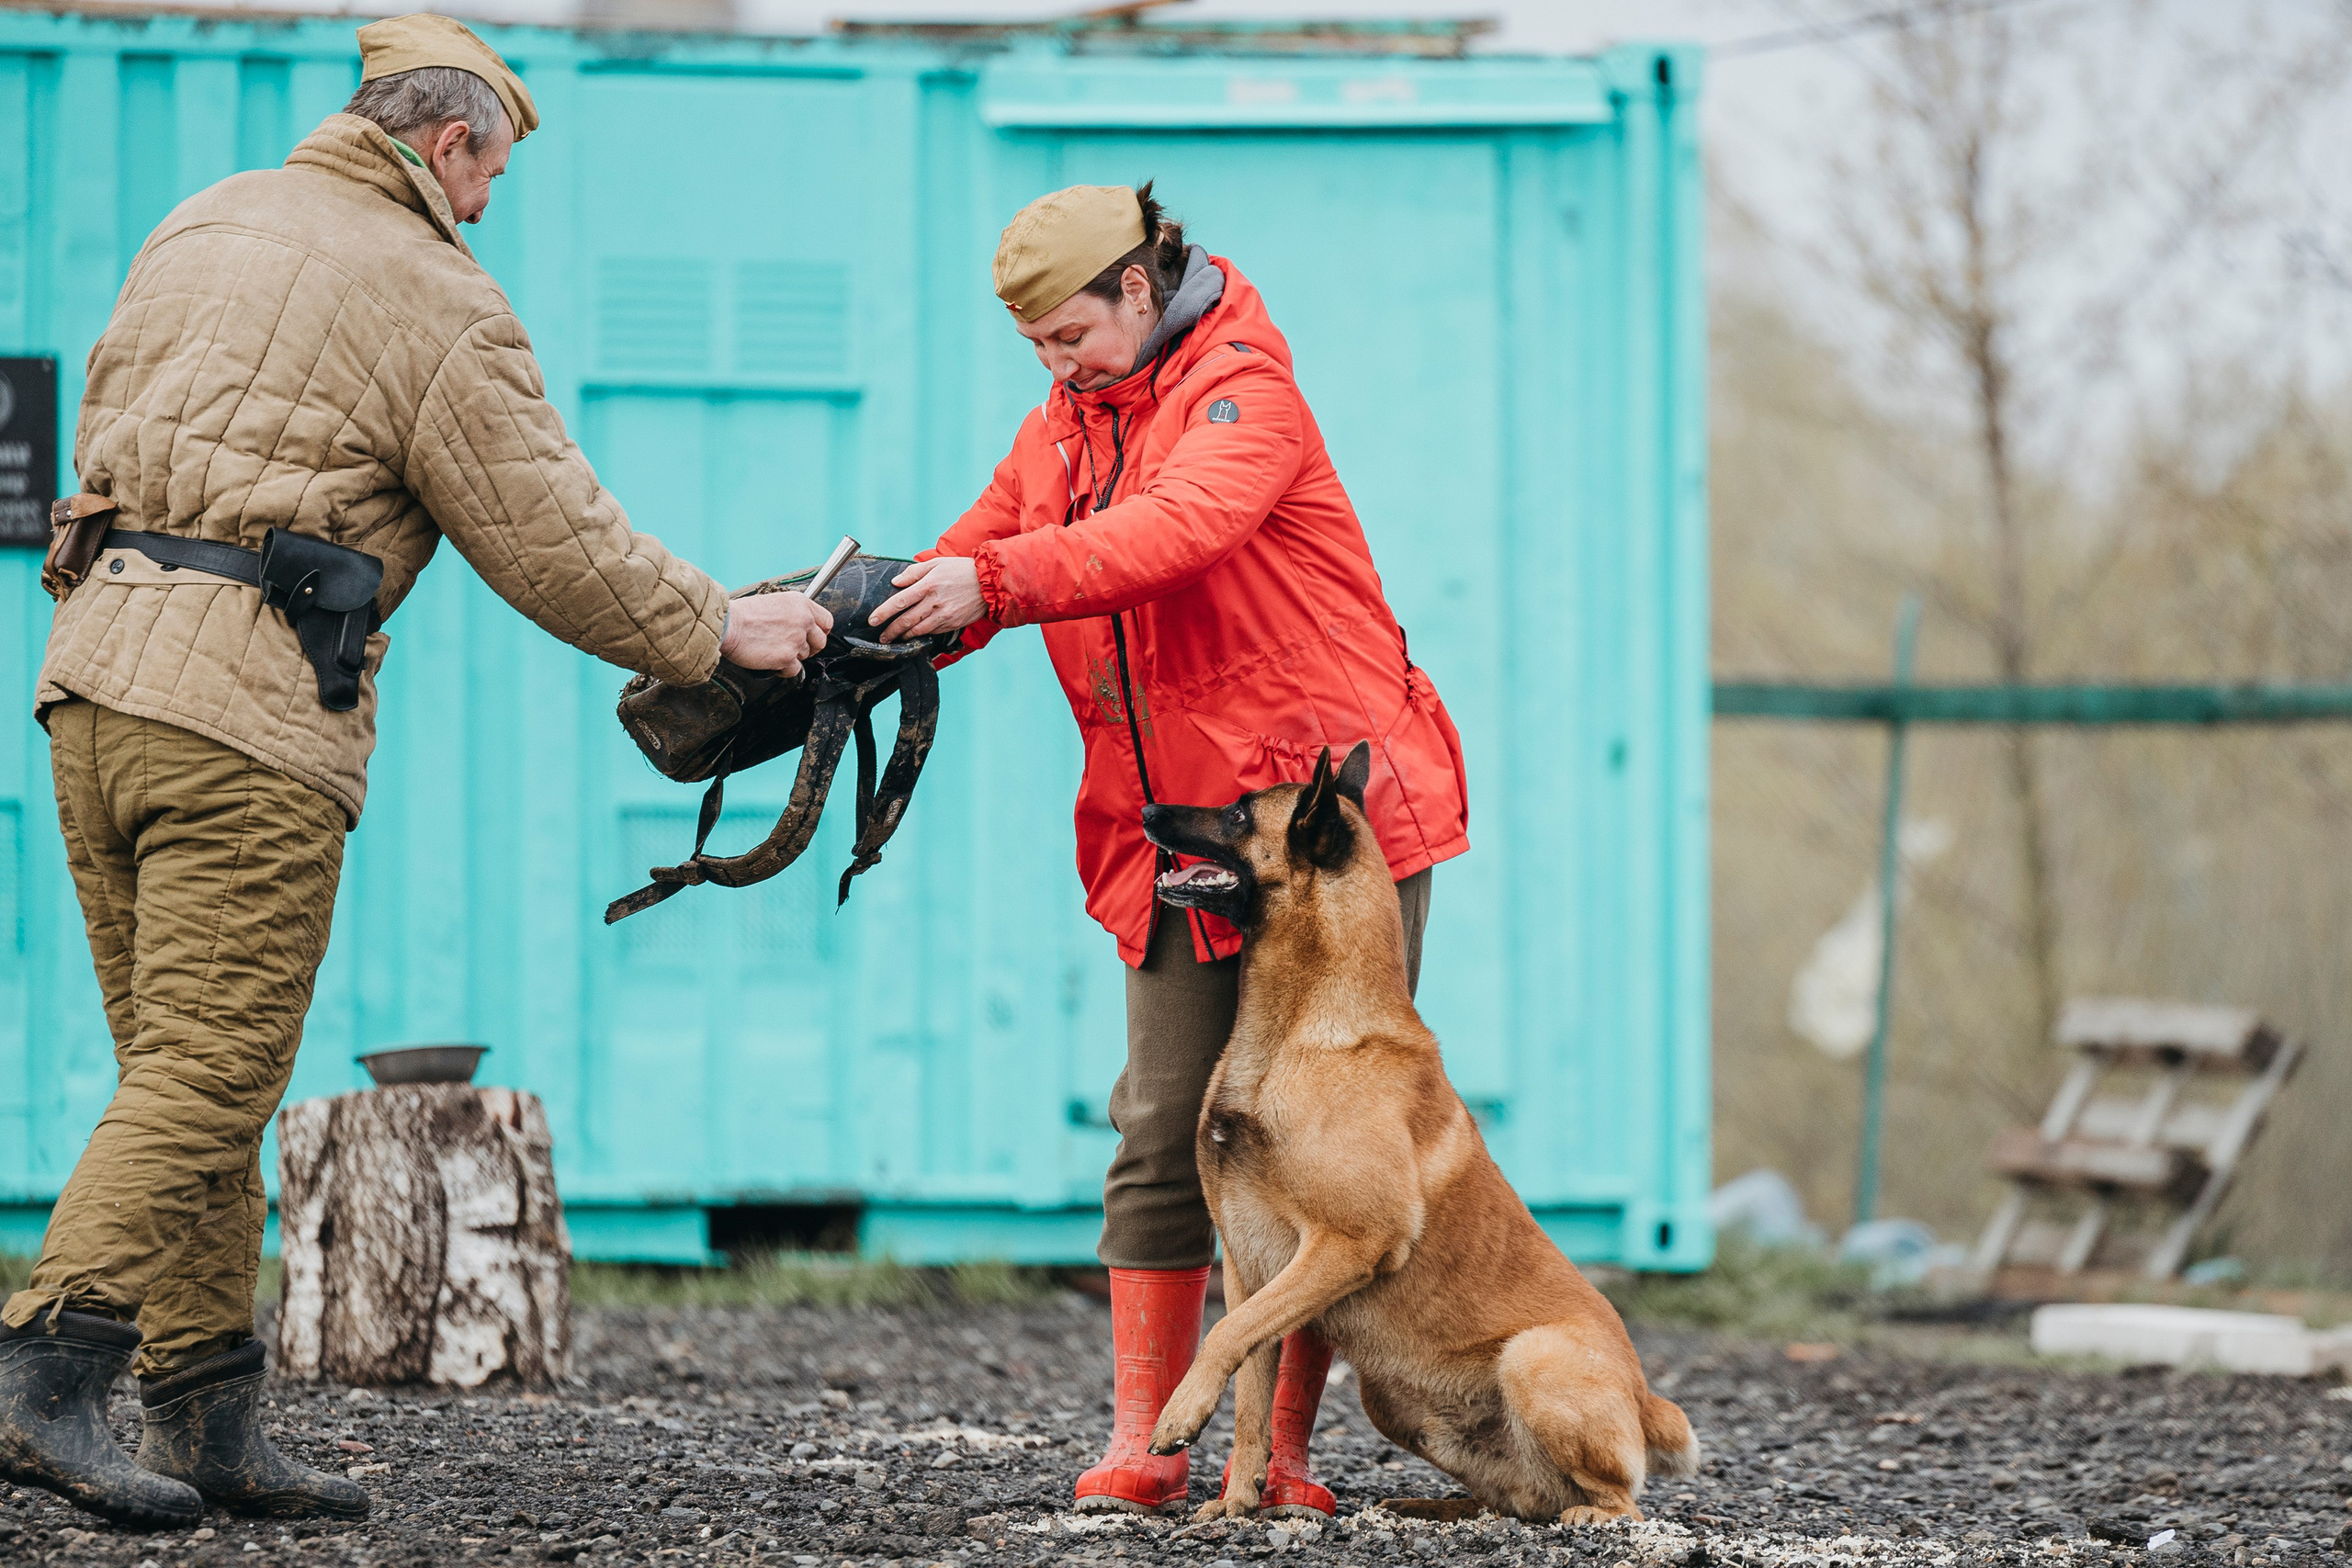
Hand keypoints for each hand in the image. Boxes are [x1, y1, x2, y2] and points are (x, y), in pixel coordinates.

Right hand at [720, 590, 832, 675]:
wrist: (728, 625)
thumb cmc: (743, 614)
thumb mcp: (773, 602)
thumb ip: (792, 613)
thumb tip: (798, 625)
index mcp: (800, 603)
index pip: (826, 621)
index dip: (821, 632)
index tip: (814, 637)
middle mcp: (803, 620)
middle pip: (820, 642)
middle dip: (809, 648)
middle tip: (794, 649)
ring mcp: (796, 639)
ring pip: (805, 656)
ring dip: (792, 657)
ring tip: (773, 650)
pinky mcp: (787, 657)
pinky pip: (794, 670)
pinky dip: (783, 670)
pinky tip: (771, 661)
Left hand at [872, 556, 987, 643]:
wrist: (989, 583)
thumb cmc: (962, 570)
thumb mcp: (937, 564)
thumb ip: (914, 572)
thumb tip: (896, 582)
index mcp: (927, 585)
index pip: (899, 601)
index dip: (884, 612)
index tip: (872, 620)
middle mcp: (933, 602)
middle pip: (905, 620)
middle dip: (890, 631)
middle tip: (881, 637)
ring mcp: (943, 615)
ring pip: (917, 630)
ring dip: (904, 636)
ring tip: (895, 638)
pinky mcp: (951, 624)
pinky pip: (931, 632)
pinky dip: (921, 635)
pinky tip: (915, 635)